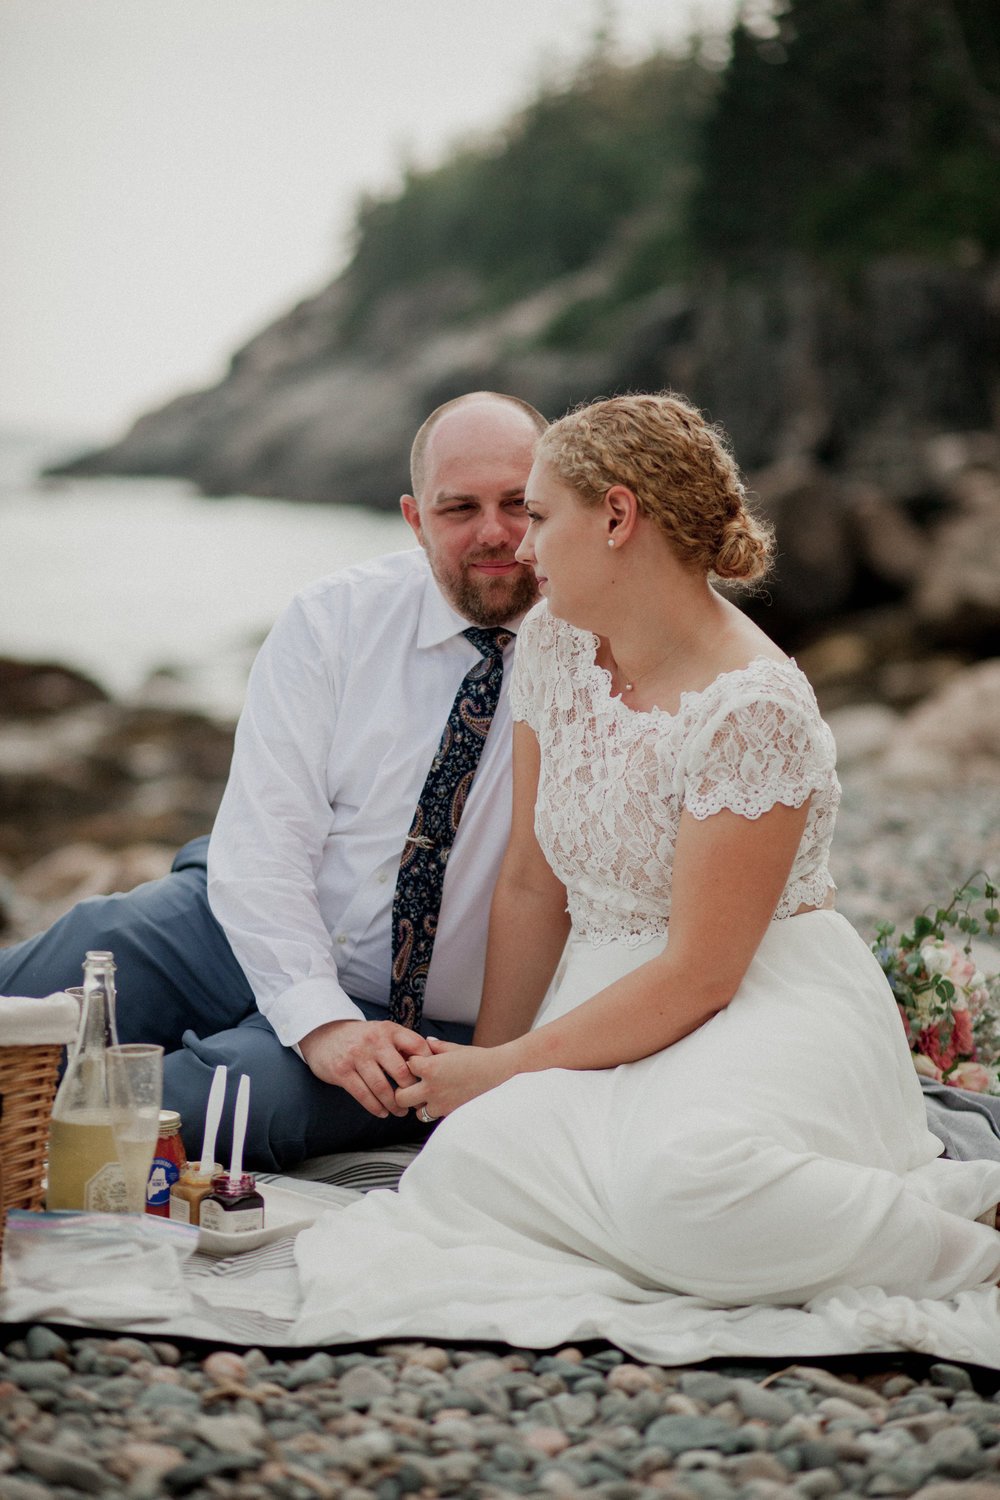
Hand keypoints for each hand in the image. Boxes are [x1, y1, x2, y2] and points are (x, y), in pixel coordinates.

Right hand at [298, 1019, 431, 1117]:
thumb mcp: (382, 1033)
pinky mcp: (341, 1071)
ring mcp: (356, 1055)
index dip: (427, 1065)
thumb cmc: (362, 1038)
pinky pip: (363, 1094)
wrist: (324, 1035)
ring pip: (382, 1087)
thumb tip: (429, 1066)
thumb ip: (402, 1046)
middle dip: (411, 1091)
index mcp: (389, 1030)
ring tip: (401, 1112)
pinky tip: (383, 1113)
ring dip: (394, 1104)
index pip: (417, 1046)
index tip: (431, 1081)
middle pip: (400, 1071)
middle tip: (417, 1103)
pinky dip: (376, 1107)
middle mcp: (374, 1040)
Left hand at [396, 1036, 514, 1119]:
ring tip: (430, 1094)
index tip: (418, 1062)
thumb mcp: (456, 1049)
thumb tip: (426, 1042)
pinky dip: (435, 1110)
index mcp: (431, 1067)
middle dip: (404, 1090)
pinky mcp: (452, 1115)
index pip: (405, 1067)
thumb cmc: (480, 1058)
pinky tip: (444, 1100)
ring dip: (420, 1104)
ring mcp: (441, 1104)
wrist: (503, 1074)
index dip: (411, 1063)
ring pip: (417, 1112)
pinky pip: (434, 1116)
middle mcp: (432, 1088)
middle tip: (413, 1084)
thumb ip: (437, 1047)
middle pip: (400, 1097)